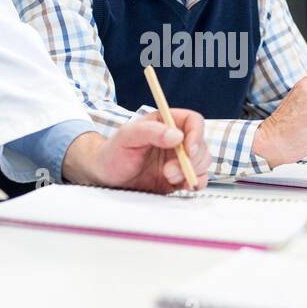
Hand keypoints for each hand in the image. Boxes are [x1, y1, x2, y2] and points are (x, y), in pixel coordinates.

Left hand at [69, 109, 210, 192]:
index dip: (196, 134)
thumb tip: (177, 136)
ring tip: (167, 177)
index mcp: (166, 123)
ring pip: (202, 163)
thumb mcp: (126, 137)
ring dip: (190, 172)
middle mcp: (175, 140)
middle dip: (190, 160)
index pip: (193, 122)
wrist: (104, 177)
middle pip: (201, 145)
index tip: (188, 150)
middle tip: (169, 171)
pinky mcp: (178, 177)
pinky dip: (195, 183)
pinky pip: (196, 178)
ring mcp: (178, 159)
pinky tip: (184, 185)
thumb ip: (150, 132)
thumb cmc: (112, 152)